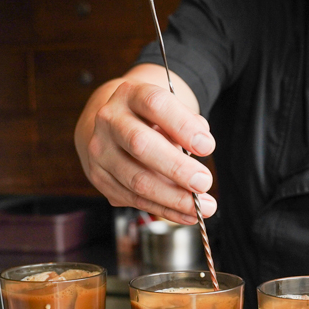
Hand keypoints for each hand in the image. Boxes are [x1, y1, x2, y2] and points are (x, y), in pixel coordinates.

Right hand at [75, 65, 216, 224]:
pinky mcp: (100, 178)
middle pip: (141, 145)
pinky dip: (165, 210)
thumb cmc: (147, 118)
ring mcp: (100, 151)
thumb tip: (203, 144)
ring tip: (203, 206)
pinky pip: (135, 200)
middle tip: (204, 182)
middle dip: (177, 168)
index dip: (183, 126)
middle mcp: (109, 121)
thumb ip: (188, 123)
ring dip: (174, 198)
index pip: (155, 105)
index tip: (207, 146)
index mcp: (130, 95)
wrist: (109, 127)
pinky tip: (187, 214)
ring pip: (137, 180)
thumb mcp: (168, 109)